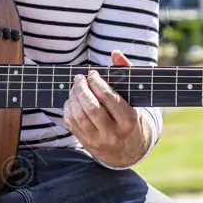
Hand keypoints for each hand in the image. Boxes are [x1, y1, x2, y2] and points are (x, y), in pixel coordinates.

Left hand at [63, 50, 151, 167]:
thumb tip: (114, 53)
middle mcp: (114, 133)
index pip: (107, 96)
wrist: (130, 150)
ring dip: (72, 98)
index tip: (92, 73)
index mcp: (129, 120)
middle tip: (79, 78)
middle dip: (81, 88)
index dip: (96, 81)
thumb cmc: (131, 116)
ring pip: (79, 116)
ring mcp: (99, 141)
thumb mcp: (134, 97)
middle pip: (91, 107)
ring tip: (75, 88)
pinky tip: (72, 101)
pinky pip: (72, 125)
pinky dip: (68, 110)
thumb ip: (126, 72)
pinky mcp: (88, 145)